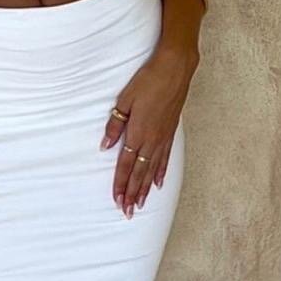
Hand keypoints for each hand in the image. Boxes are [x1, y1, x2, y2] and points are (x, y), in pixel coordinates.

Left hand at [101, 45, 197, 216]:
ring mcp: (163, 138)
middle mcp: (151, 141)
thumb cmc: (148, 80)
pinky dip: (161, 173)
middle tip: (128, 212)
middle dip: (133, 194)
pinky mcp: (171, 133)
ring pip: (152, 170)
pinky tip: (158, 184)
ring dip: (146, 189)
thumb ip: (115, 124)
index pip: (125, 166)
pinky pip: (165, 159)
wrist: (175, 68)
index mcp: (138, 133)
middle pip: (139, 174)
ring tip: (141, 205)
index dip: (121, 185)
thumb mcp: (125, 99)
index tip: (117, 201)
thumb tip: (105, 146)